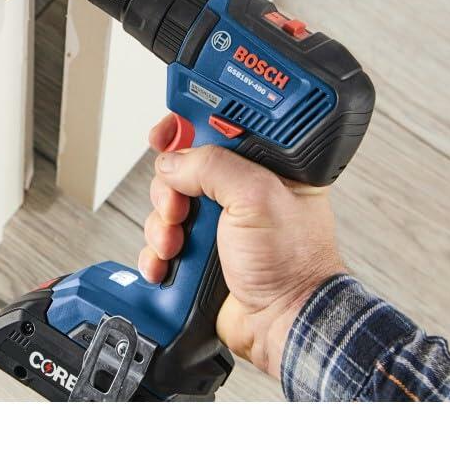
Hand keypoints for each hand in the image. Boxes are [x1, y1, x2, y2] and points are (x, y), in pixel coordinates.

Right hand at [138, 114, 345, 377]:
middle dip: (169, 190)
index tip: (166, 134)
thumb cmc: (292, 263)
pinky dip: (156, 254)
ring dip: (161, 227)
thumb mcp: (255, 197)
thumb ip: (212, 167)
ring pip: (165, 206)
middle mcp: (239, 191)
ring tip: (177, 246)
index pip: (216, 128)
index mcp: (262, 167)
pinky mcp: (199, 253)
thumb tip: (173, 161)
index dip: (186, 126)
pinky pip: (160, 242)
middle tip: (180, 209)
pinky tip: (168, 264)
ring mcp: (217, 224)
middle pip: (180, 169)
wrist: (282, 323)